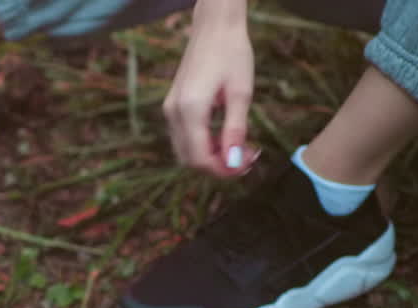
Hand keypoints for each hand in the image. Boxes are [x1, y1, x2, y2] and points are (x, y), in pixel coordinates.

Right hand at [164, 0, 256, 176]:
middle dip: (217, 166)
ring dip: (211, 157)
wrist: (214, 27)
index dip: (223, 170)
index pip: (200, 158)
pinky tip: (224, 136)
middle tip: (246, 158)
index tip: (246, 165)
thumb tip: (234, 162)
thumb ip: (235, 130)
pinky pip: (184, 137)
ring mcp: (170, 110)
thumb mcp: (241, 92)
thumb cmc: (232, 53)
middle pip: (190, 159)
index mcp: (190, 110)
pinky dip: (203, 145)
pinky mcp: (173, 106)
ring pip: (186, 151)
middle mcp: (174, 113)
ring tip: (238, 147)